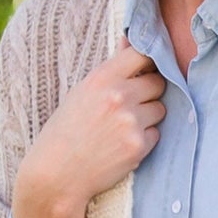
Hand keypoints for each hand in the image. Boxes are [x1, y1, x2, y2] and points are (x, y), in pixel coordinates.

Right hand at [12, 40, 165, 217]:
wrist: (57, 174)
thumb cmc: (65, 131)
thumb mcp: (81, 93)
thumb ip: (110, 71)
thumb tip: (132, 43)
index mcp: (101, 77)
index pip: (142, 54)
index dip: (148, 62)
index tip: (145, 71)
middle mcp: (118, 95)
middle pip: (158, 82)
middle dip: (149, 93)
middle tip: (130, 106)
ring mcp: (130, 121)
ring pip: (160, 109)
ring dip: (148, 117)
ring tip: (122, 128)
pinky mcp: (138, 145)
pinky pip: (156, 134)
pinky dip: (144, 140)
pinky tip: (121, 146)